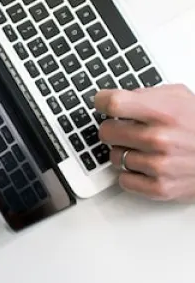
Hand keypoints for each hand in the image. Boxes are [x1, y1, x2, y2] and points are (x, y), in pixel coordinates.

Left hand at [95, 85, 194, 201]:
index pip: (113, 103)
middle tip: (126, 129)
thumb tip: (117, 99)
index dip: (102, 101)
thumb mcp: (180, 97)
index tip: (102, 103)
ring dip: (124, 152)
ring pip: (113, 157)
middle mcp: (159, 138)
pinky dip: (131, 174)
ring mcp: (158, 165)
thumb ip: (147, 95)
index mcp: (163, 111)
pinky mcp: (159, 188)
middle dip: (113, 128)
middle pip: (106, 131)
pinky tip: (145, 166)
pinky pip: (123, 180)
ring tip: (144, 148)